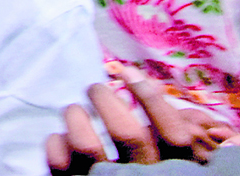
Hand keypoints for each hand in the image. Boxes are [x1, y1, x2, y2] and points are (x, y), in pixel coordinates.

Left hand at [46, 66, 231, 173]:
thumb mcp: (180, 172)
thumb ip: (184, 149)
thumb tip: (180, 107)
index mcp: (172, 174)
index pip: (172, 134)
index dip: (152, 98)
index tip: (132, 74)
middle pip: (126, 133)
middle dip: (105, 99)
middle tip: (96, 88)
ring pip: (86, 145)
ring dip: (75, 117)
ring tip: (75, 110)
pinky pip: (59, 163)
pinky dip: (56, 142)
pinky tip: (61, 138)